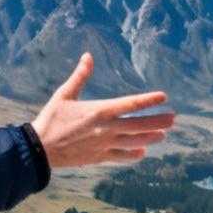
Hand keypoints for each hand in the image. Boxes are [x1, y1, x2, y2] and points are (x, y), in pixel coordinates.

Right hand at [29, 53, 176, 167]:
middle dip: (158, 121)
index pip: (131, 104)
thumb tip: (88, 55)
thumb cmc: (51, 119)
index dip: (149, 100)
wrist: (39, 149)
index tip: (163, 97)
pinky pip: (121, 157)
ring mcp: (104, 145)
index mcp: (99, 110)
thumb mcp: (64, 95)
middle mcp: (106, 128)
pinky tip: (142, 152)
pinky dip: (133, 155)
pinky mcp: (99, 157)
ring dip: (150, 137)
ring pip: (134, 141)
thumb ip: (80, 76)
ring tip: (163, 135)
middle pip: (139, 124)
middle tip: (173, 118)